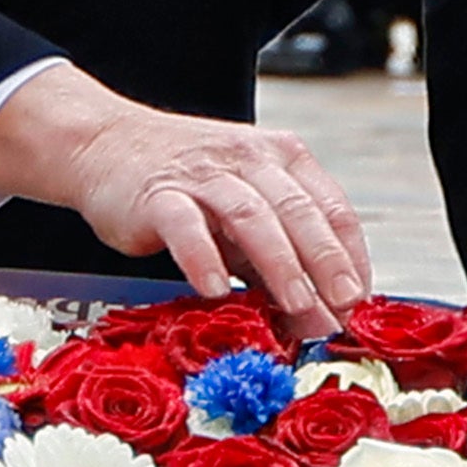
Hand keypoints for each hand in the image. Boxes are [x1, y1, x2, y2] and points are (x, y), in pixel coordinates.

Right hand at [0, 64, 370, 332]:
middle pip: (299, 210)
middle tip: (344, 306)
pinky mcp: (158, 194)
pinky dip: (203, 258)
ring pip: (252, 216)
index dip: (351, 255)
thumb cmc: (185, 187)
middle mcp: (249, 159)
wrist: (106, 146)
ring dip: (280, 263)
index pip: (332, 206)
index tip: (360, 299)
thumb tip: (319, 319)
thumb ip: (277, 264)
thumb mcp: (241, 217)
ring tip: (298, 304)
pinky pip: (186, 226)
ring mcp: (203, 174)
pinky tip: (214, 290)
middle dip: (327, 261)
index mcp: (282, 159)